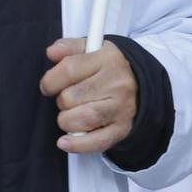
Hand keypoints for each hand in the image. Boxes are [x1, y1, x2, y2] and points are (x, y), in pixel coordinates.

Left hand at [41, 37, 138, 153]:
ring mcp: (121, 108)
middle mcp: (117, 84)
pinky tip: (65, 142)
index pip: (69, 69)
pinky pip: (97, 141)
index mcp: (108, 60)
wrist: (142, 86)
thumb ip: (69, 48)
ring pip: (82, 119)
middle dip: (61, 100)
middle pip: (71, 97)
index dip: (51, 80)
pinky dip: (77, 144)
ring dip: (67, 120)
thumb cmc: (110, 68)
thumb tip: (52, 52)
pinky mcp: (122, 129)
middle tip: (67, 98)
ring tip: (70, 115)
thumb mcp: (93, 48)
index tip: (48, 85)